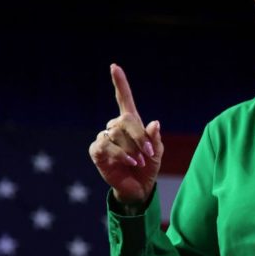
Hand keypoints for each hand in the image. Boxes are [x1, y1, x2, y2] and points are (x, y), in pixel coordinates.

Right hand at [89, 63, 162, 206]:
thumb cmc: (149, 167)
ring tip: (140, 162)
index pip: (123, 98)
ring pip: (116, 133)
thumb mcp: (157, 152)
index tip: (114, 67)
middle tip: (150, 152)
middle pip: (124, 120)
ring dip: (131, 148)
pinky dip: (121, 154)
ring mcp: (104, 138)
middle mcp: (115, 127)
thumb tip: (154, 122)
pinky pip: (106, 146)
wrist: (139, 188)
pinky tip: (131, 162)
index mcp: (131, 123)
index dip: (119, 83)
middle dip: (139, 136)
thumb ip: (155, 138)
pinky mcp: (97, 151)